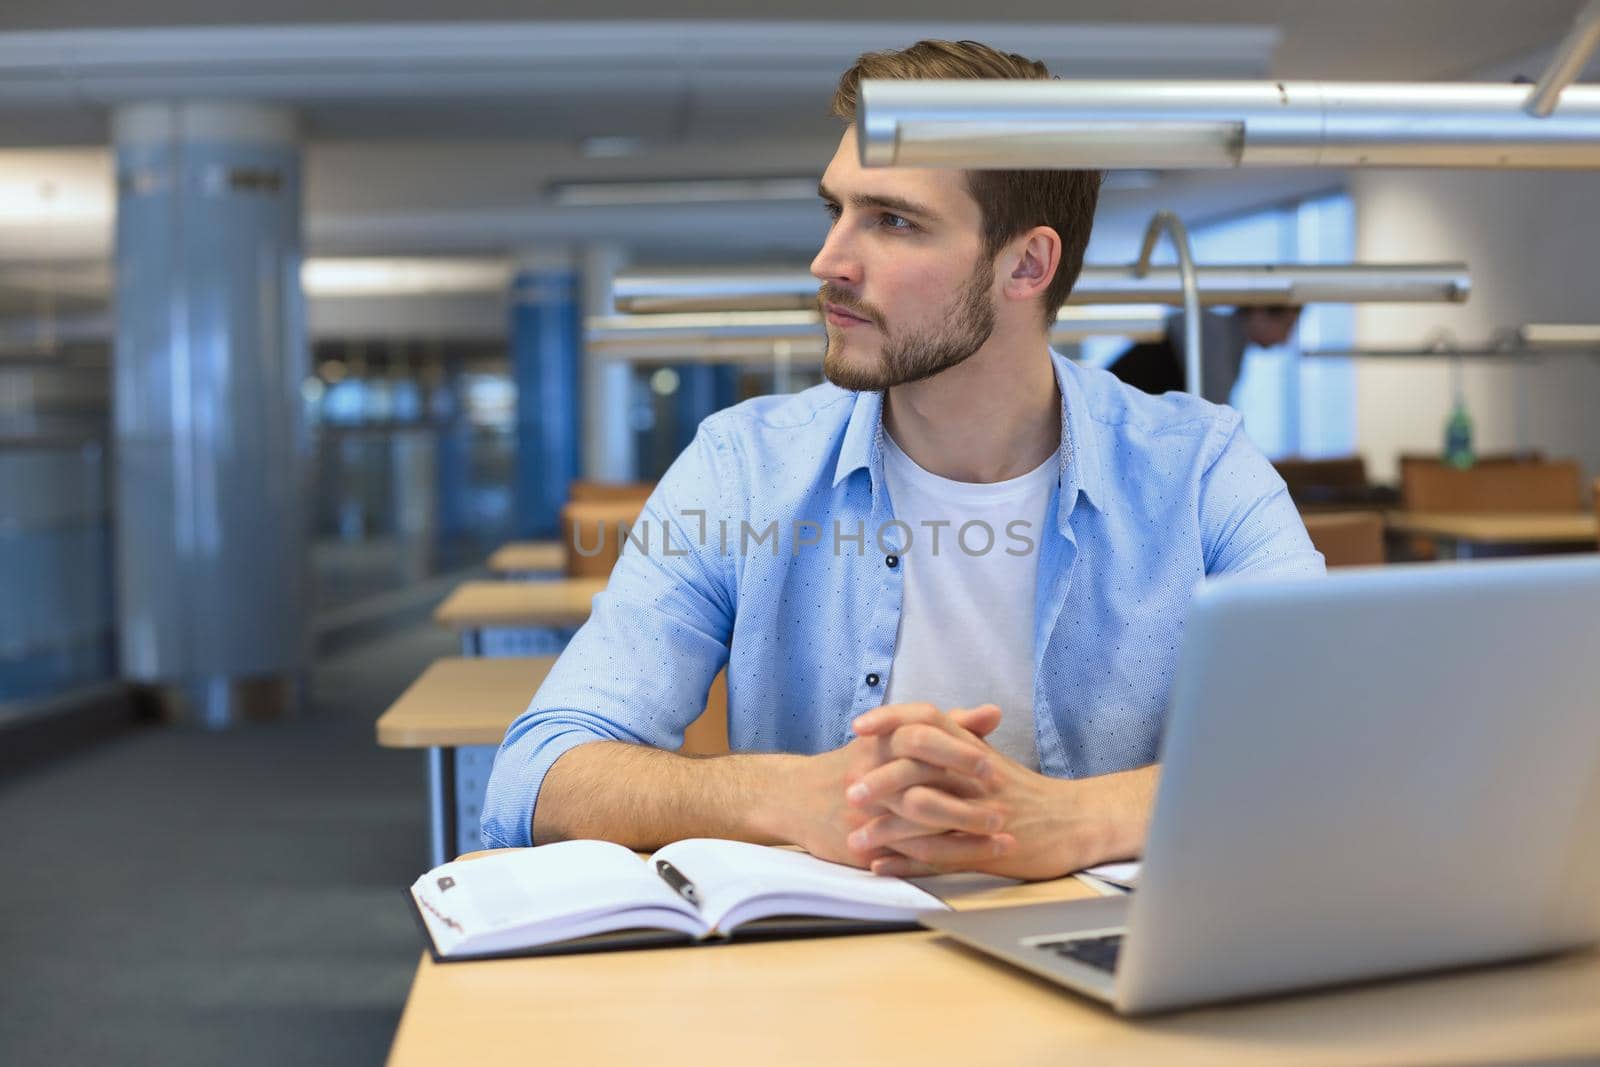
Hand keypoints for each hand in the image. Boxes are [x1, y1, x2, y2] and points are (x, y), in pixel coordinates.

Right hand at [776, 703, 1001, 868]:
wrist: (797, 797)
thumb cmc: (857, 764)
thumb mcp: (895, 736)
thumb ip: (947, 725)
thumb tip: (993, 714)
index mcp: (882, 743)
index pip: (921, 738)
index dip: (958, 753)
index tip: (992, 766)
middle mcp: (872, 777)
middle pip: (922, 786)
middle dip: (965, 801)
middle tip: (1004, 809)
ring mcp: (868, 814)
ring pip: (919, 827)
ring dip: (964, 835)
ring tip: (1003, 840)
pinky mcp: (865, 846)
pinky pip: (910, 856)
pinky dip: (944, 859)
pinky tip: (975, 860)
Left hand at [848, 705, 1160, 879]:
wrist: (1077, 821)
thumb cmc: (1026, 792)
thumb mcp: (988, 758)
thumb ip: (953, 740)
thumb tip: (908, 729)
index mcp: (972, 749)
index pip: (927, 720)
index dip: (891, 719)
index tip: (858, 726)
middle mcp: (974, 776)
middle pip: (920, 769)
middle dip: (879, 780)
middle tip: (846, 790)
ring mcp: (980, 814)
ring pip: (925, 816)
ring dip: (886, 829)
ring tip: (854, 840)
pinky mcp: (987, 850)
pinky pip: (941, 857)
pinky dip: (908, 864)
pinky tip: (882, 867)